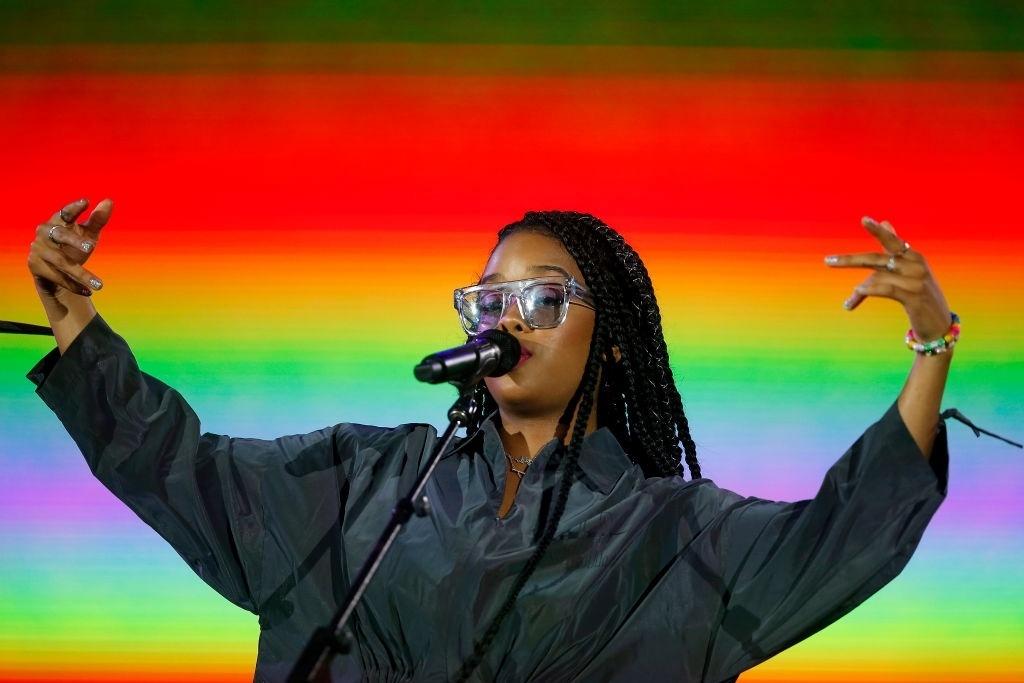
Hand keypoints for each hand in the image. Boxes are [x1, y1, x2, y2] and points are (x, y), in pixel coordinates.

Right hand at [28, 197, 112, 299]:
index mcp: (58, 221)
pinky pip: (57, 277)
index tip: (86, 202)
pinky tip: (88, 292)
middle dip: (75, 240)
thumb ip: (97, 220)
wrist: (55, 273)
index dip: (74, 208)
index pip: (65, 212)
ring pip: (62, 262)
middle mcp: (44, 233)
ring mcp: (38, 249)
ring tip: (100, 285)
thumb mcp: (88, 235)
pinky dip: (74, 285)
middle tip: (90, 247)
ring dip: (82, 275)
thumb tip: (109, 201)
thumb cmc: (73, 246)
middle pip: (61, 235)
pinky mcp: (35, 265)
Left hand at [824, 216, 952, 341]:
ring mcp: (916, 280)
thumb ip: (894, 248)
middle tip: (827, 261)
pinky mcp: (915, 297)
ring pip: (879, 277)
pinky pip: (888, 289)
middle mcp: (915, 265)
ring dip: (861, 289)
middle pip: (877, 259)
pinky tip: (858, 292)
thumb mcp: (908, 270)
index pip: (892, 241)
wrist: (939, 323)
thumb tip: (885, 221)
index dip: (878, 231)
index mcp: (912, 256)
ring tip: (850, 301)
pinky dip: (871, 289)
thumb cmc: (919, 294)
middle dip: (851, 260)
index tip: (864, 220)